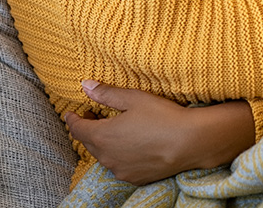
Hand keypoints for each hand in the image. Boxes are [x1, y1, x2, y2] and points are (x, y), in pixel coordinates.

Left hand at [65, 81, 254, 184]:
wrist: (190, 142)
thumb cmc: (162, 117)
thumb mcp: (133, 98)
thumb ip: (106, 93)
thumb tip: (85, 86)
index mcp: (102, 136)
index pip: (77, 129)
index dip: (72, 119)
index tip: (72, 113)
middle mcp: (107, 157)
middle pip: (88, 143)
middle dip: (88, 129)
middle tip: (94, 116)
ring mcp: (120, 170)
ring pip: (103, 155)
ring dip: (103, 143)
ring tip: (113, 130)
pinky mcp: (134, 177)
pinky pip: (118, 165)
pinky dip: (118, 155)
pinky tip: (129, 145)